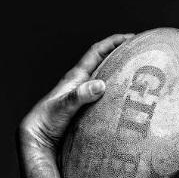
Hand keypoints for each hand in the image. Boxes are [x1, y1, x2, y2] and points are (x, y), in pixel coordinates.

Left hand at [18, 33, 133, 153]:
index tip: (130, 38)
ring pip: (106, 77)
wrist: (38, 139)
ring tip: (139, 73)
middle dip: (121, 54)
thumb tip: (101, 85)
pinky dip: (118, 90)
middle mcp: (82, 82)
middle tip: (140, 53)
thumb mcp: (63, 107)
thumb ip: (80, 95)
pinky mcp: (89, 107)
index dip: (112, 42)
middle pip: (104, 61)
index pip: (96, 52)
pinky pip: (107, 93)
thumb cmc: (47, 121)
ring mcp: (86, 94)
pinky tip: (128, 96)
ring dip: (121, 72)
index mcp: (76, 77)